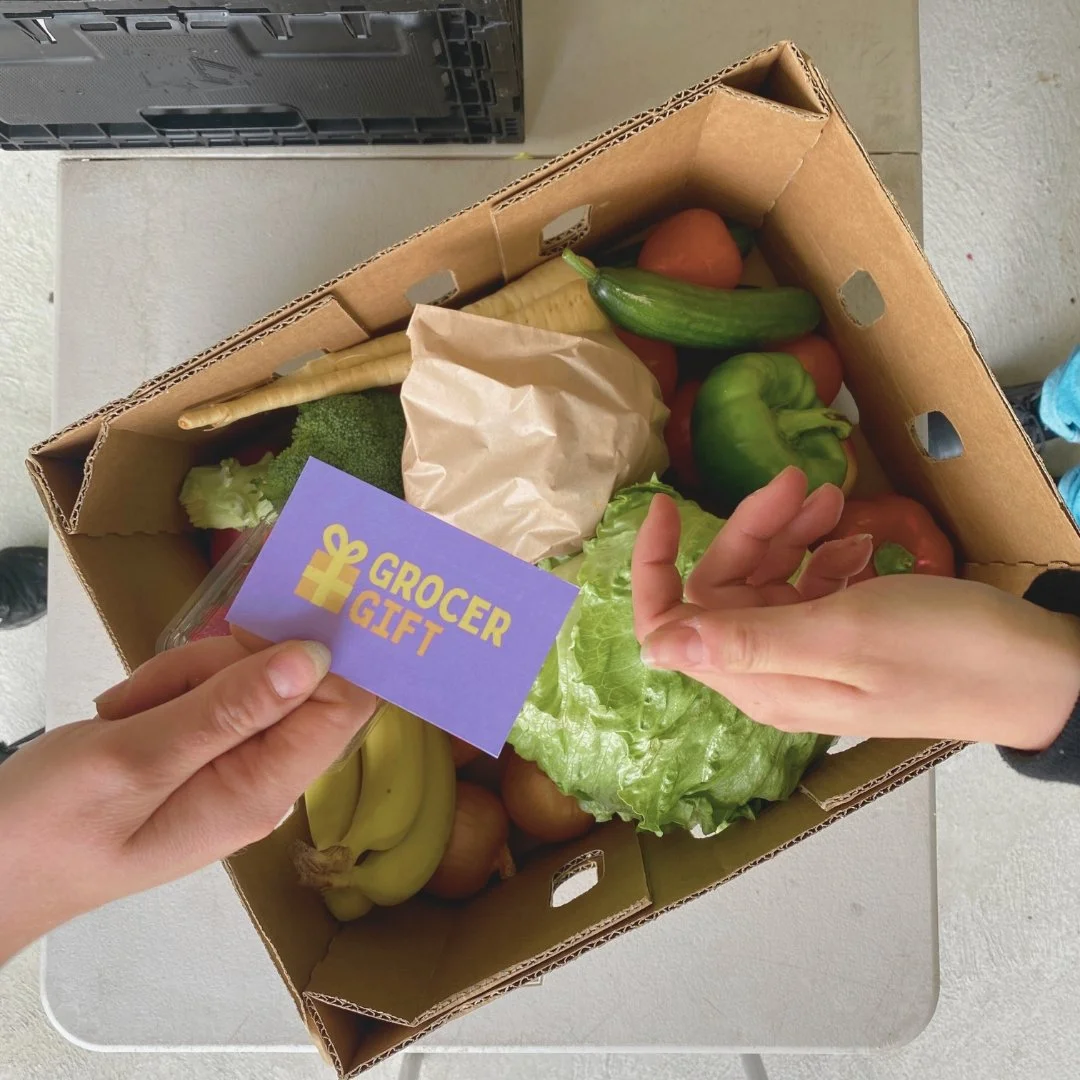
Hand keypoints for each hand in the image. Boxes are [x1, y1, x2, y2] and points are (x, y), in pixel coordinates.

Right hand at [0, 632, 374, 962]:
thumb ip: (231, 707)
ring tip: (121, 714)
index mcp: (263, 790)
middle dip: (223, 665)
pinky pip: (209, 693)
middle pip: (290, 682)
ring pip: (242, 677)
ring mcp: (233, 764)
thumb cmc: (51, 825)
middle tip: (153, 692)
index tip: (288, 606)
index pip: (344, 707)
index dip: (332, 653)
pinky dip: (167, 689)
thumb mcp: (138, 757)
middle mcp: (263, 778)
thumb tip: (317, 658)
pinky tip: (122, 716)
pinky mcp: (201, 751)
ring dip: (183, 677)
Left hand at [633, 467, 1079, 749]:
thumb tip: (653, 648)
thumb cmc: (946, 652)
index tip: (666, 503)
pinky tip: (857, 538)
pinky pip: (808, 587)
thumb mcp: (842, 635)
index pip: (669, 627)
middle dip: (753, 530)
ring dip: (790, 535)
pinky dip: (823, 554)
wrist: (1040, 674)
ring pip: (767, 580)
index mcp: (758, 680)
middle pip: (723, 588)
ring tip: (833, 499)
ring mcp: (808, 654)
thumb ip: (747, 641)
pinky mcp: (843, 637)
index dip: (654, 567)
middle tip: (799, 478)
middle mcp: (772, 671)